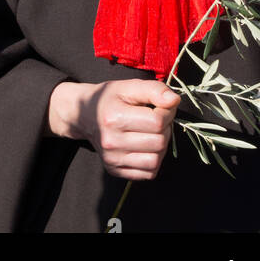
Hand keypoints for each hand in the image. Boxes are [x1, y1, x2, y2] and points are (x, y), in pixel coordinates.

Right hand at [47, 79, 179, 179]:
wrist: (84, 115)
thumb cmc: (110, 98)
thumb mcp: (129, 87)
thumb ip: (154, 90)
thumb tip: (174, 101)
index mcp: (114, 117)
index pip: (157, 121)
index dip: (167, 112)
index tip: (162, 107)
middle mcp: (111, 141)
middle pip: (159, 142)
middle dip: (165, 129)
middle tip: (158, 120)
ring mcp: (112, 159)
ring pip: (155, 161)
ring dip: (161, 147)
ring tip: (152, 134)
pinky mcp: (115, 170)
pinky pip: (148, 173)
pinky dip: (153, 160)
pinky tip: (145, 147)